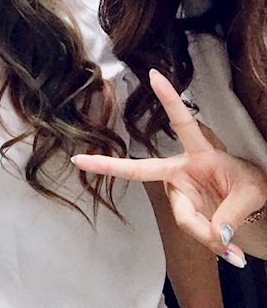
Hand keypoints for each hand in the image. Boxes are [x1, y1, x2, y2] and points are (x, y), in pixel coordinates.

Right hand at [73, 69, 266, 266]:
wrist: (253, 212)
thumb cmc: (250, 188)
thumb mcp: (251, 195)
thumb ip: (231, 213)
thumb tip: (214, 235)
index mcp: (199, 154)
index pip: (182, 124)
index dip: (168, 100)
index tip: (152, 75)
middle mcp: (180, 170)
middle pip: (147, 173)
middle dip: (110, 164)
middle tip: (79, 160)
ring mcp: (179, 192)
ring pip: (183, 218)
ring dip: (208, 235)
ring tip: (234, 251)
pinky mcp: (183, 212)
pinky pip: (192, 231)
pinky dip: (213, 244)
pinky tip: (232, 253)